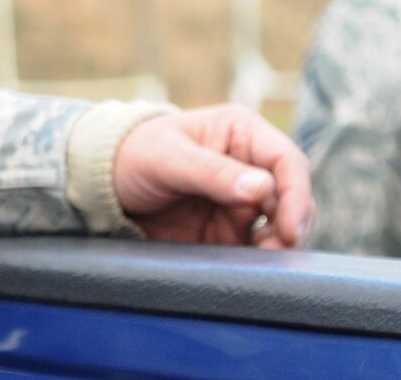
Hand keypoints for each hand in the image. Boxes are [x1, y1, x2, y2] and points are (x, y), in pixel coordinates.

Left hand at [112, 104, 313, 247]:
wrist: (104, 183)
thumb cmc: (134, 154)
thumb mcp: (168, 157)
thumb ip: (213, 172)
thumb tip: (263, 187)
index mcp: (241, 133)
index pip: (287, 161)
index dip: (296, 194)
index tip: (289, 228)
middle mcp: (249, 165)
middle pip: (292, 198)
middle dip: (291, 226)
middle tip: (273, 251)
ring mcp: (242, 200)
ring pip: (281, 226)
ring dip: (278, 246)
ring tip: (259, 261)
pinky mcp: (230, 229)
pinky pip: (257, 247)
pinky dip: (260, 259)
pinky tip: (248, 268)